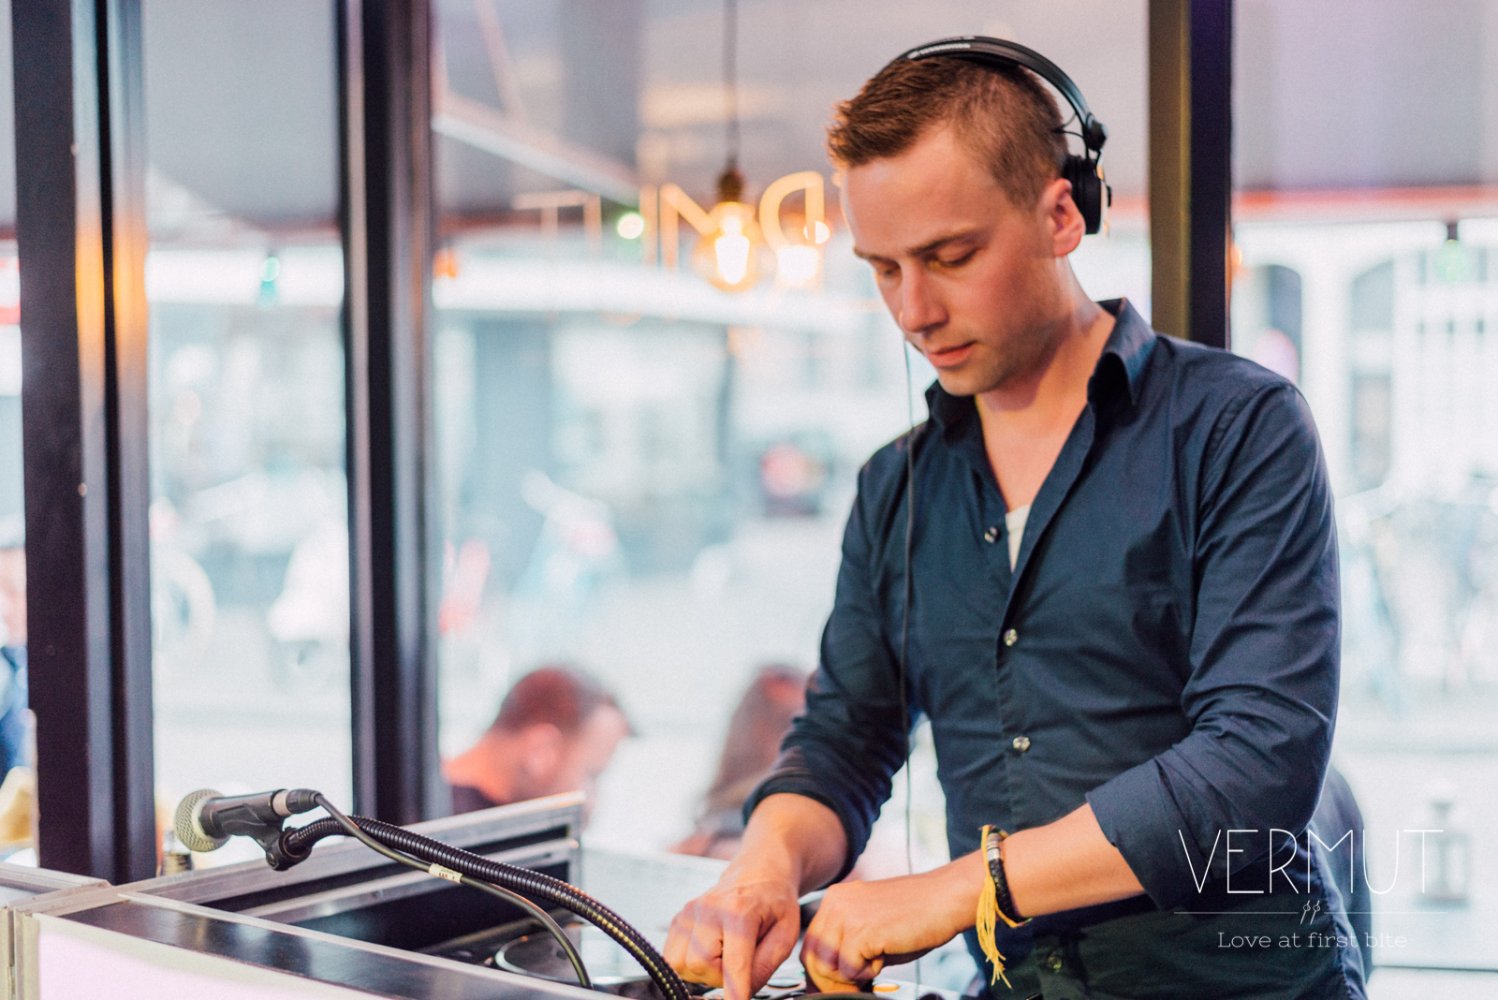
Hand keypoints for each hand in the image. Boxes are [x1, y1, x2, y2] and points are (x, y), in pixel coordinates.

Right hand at [664, 874, 802, 999]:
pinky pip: (672, 958)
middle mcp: (708, 909)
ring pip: (681, 965)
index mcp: (740, 910)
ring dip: (703, 971)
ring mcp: (689, 912)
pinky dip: (690, 964)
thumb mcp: (786, 935)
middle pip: (700, 965)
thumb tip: (740, 994)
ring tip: (723, 956)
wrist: (759, 873)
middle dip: (720, 977)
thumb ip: (764, 967)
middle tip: (739, 964)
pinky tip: (710, 951)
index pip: (733, 962)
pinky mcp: (678, 919)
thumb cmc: (775, 902)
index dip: (733, 990)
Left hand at [799, 865, 977, 991]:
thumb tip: (830, 977)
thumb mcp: (871, 925)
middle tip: (859, 980)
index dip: (822, 972)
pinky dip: (868, 973)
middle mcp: (835, 903)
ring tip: (877, 959)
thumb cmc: (917, 914)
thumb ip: (846, 944)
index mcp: (836, 899)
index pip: (811, 945)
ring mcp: (846, 915)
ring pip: (828, 967)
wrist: (945, 898)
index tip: (839, 983)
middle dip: (832, 980)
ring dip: (852, 974)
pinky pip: (849, 970)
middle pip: (813, 958)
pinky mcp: (861, 931)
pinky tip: (885, 954)